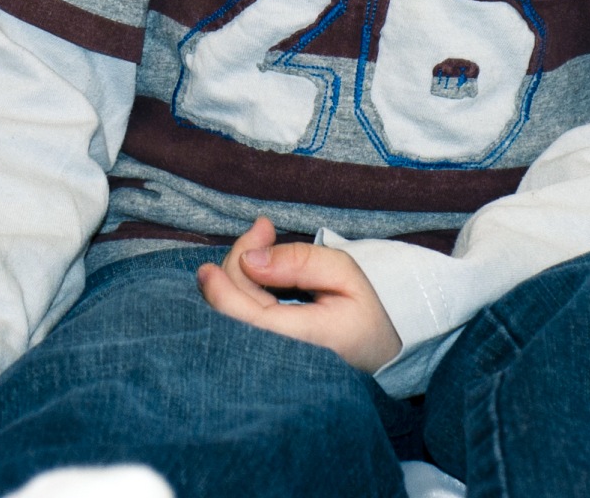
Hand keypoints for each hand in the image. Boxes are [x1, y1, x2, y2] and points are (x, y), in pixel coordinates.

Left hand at [196, 217, 401, 372]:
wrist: (379, 352)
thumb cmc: (364, 312)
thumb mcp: (344, 274)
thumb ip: (299, 262)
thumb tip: (250, 260)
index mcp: (307, 343)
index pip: (247, 324)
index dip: (221, 295)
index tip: (210, 266)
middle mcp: (281, 359)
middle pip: (232, 313)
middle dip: (235, 262)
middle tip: (263, 228)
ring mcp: (270, 361)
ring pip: (230, 314)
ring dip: (236, 271)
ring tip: (263, 236)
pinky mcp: (263, 354)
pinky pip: (239, 319)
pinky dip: (240, 285)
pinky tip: (255, 263)